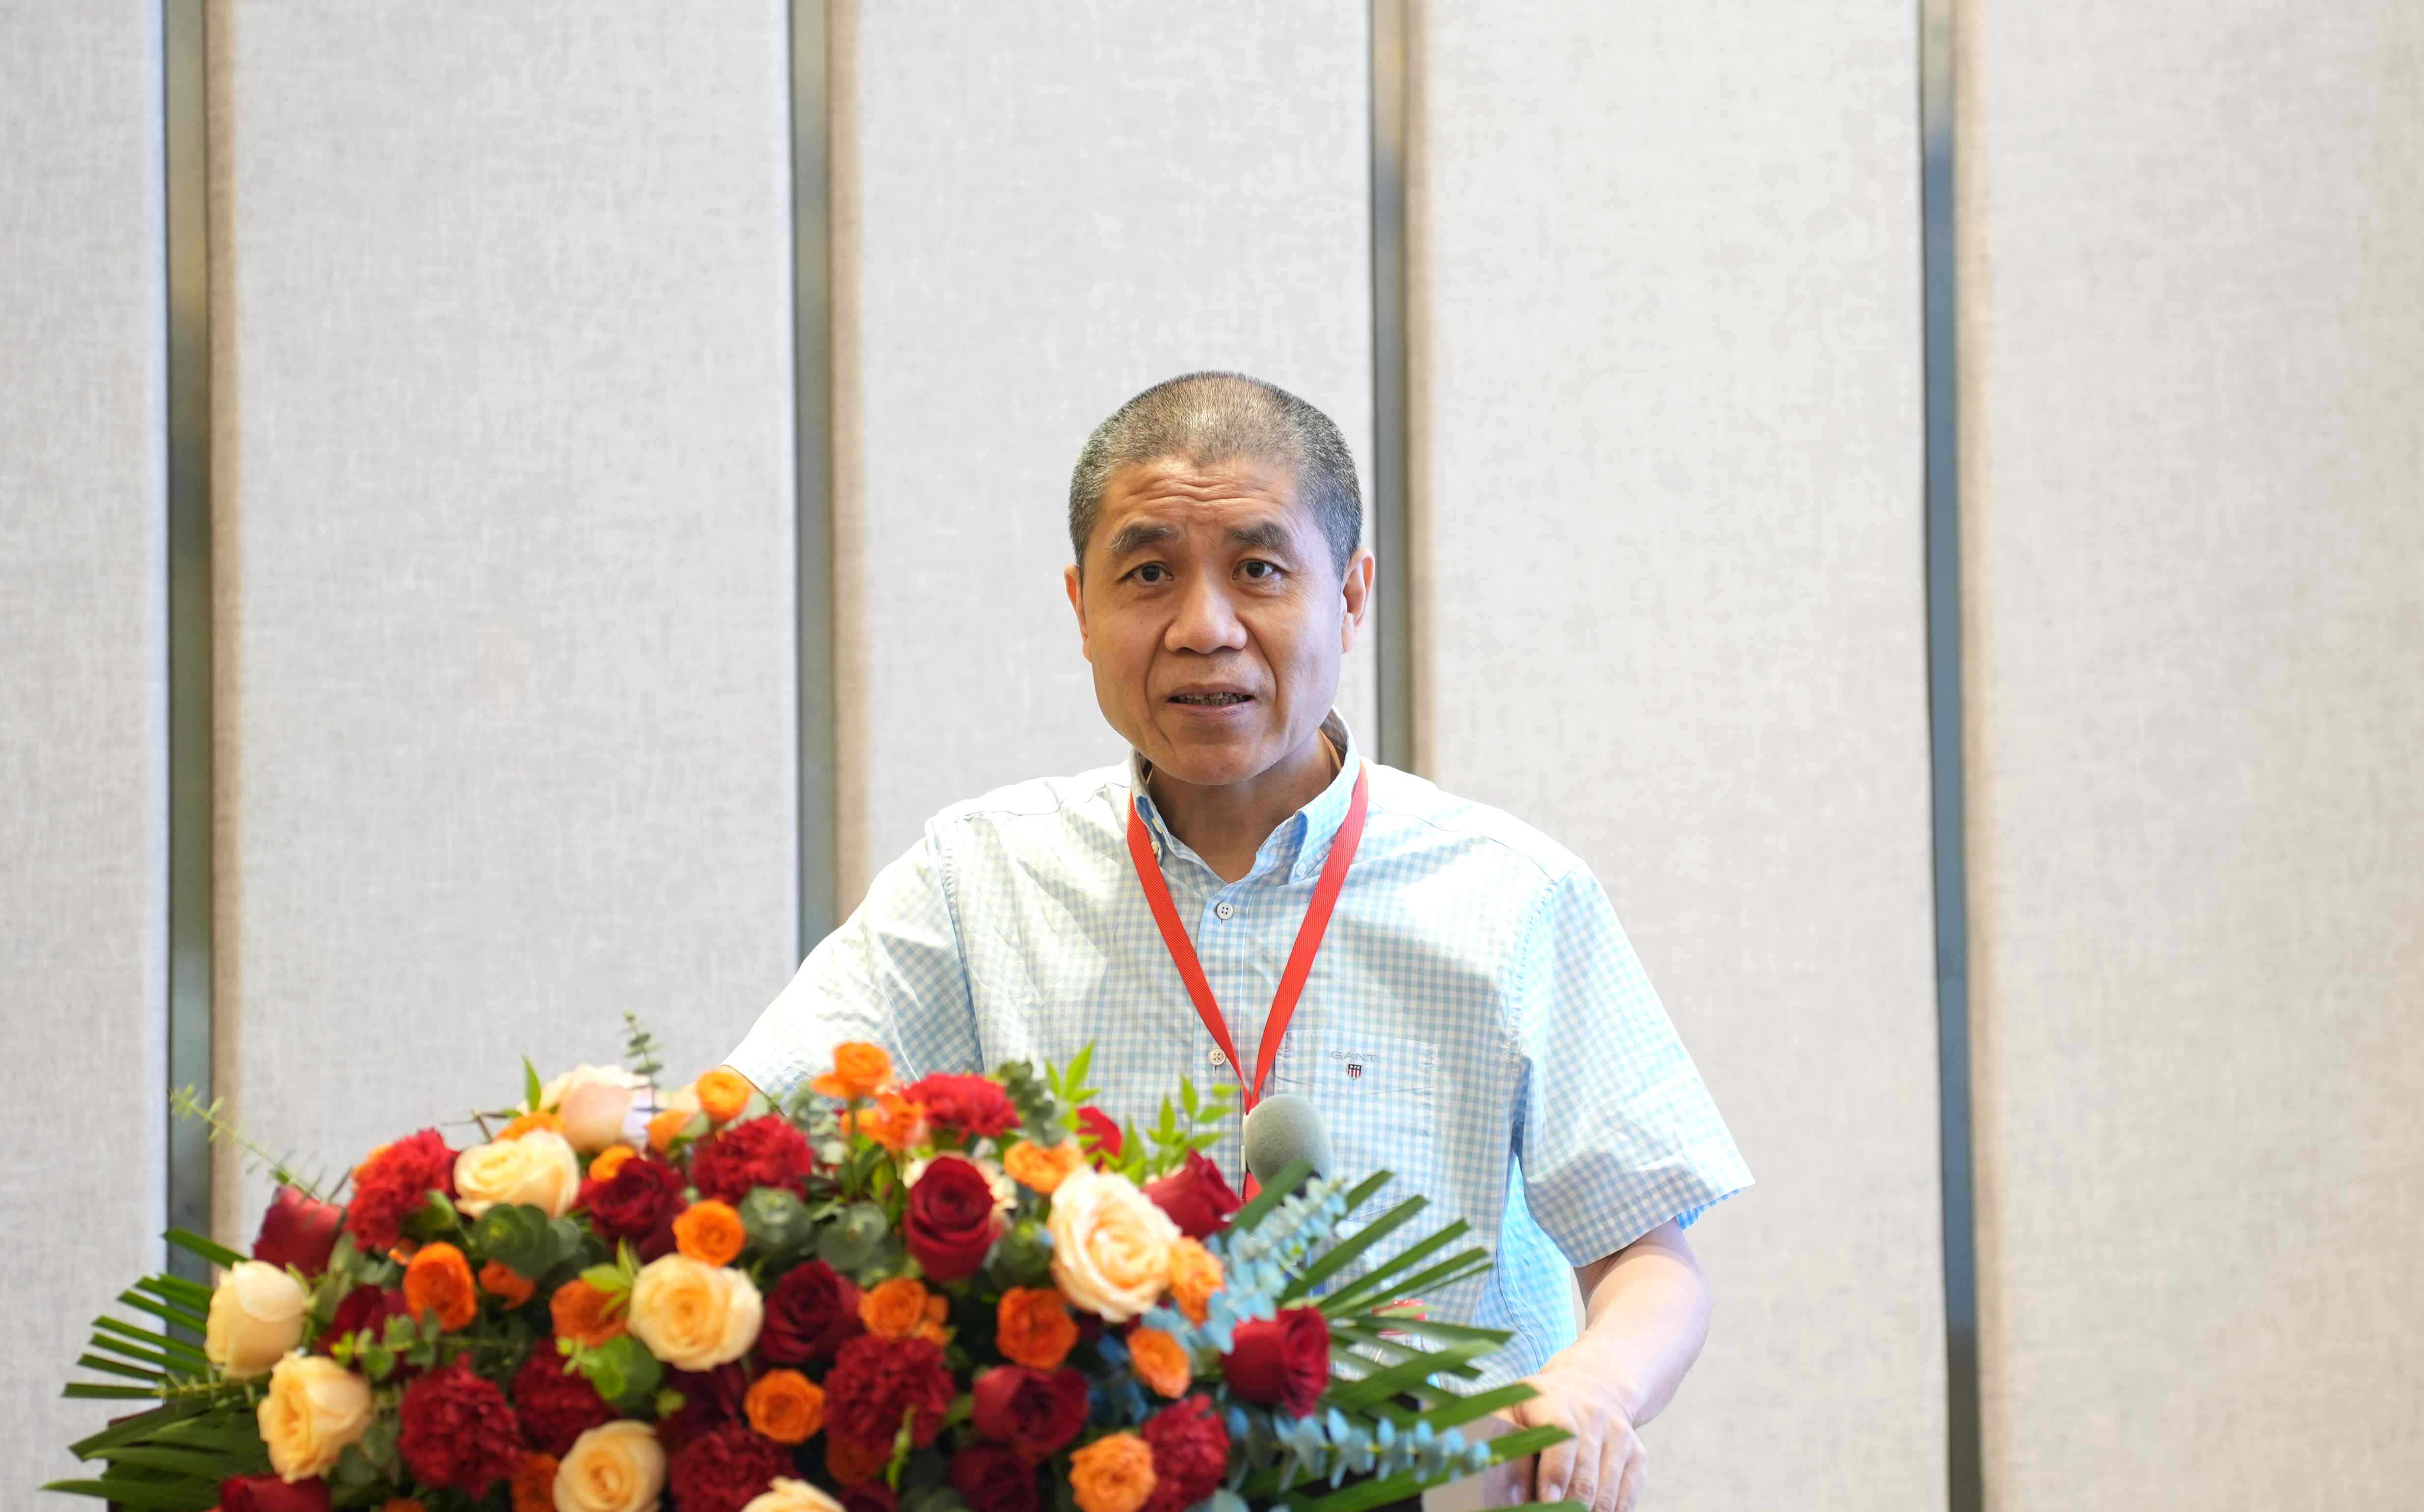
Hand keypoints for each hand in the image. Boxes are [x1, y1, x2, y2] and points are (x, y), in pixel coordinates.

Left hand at [1501, 1366, 1646, 1511]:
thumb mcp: (1513, 1409)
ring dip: (1591, 1511)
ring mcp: (1619, 1432)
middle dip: (1571, 1503)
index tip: (1548, 1500)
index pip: (1562, 1432)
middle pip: (1586, 1468)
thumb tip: (1513, 1493)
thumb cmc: (1539, 1408)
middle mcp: (1593, 1412)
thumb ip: (1505, 1442)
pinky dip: (1613, 1511)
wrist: (1592, 1386)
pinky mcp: (1637, 1452)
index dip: (1556, 1470)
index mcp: (1554, 1398)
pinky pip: (1629, 1492)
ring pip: (1607, 1487)